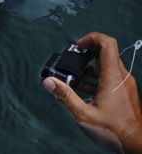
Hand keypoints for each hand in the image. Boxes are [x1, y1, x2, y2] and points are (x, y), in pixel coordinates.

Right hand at [43, 32, 141, 152]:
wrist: (137, 146)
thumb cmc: (115, 132)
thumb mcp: (83, 115)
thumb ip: (65, 96)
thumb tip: (49, 82)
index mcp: (113, 77)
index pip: (107, 44)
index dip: (91, 38)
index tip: (77, 46)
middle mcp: (121, 77)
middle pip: (106, 53)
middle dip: (86, 54)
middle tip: (72, 61)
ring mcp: (124, 84)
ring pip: (107, 65)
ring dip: (89, 67)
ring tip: (74, 78)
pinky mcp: (124, 92)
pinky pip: (109, 77)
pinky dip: (95, 78)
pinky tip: (84, 90)